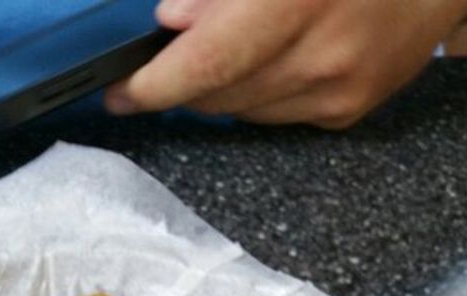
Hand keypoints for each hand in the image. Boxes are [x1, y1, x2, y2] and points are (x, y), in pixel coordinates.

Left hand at [106, 0, 466, 128]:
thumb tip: (173, 19)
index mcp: (297, 3)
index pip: (204, 65)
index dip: (152, 86)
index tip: (117, 92)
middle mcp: (319, 55)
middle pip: (217, 94)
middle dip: (180, 83)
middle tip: (159, 66)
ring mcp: (337, 90)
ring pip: (243, 110)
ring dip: (221, 85)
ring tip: (230, 47)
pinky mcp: (349, 110)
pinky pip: (277, 115)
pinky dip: (260, 90)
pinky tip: (275, 57)